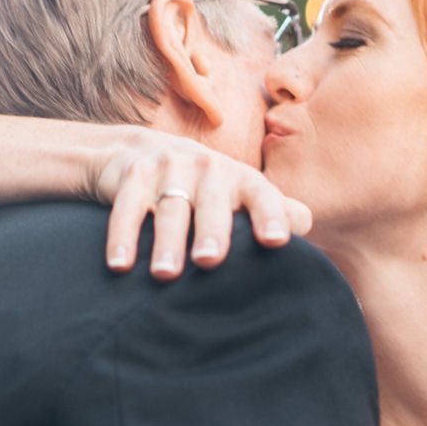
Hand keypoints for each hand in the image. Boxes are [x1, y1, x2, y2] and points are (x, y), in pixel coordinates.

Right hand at [94, 130, 311, 279]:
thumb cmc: (201, 186)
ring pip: (169, 209)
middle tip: (211, 260)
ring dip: (167, 242)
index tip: (276, 241)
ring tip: (166, 275)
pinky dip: (122, 236)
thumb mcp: (235, 191)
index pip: (261, 194)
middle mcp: (207, 168)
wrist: (134, 151)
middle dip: (212, 230)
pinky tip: (120, 265)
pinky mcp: (132, 175)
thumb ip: (271, 206)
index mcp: (239, 177)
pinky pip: (126, 209)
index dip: (271, 214)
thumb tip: (306, 224)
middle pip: (211, 202)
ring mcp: (167, 169)